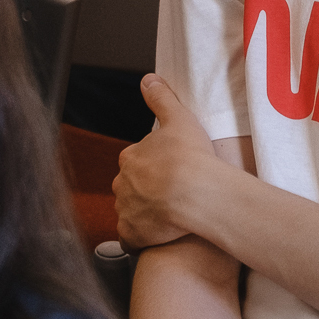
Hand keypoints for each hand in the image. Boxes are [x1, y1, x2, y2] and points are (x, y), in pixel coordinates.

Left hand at [114, 74, 220, 249]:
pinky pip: (132, 239)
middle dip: (146, 190)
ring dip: (145, 214)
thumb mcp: (179, 118)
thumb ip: (162, 98)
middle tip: (172, 194)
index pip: (136, 161)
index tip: (170, 171)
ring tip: (170, 216)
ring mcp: (126, 210)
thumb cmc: (190, 156)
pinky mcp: (132, 234)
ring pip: (131, 212)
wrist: (196, 194)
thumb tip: (148, 79)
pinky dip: (141, 238)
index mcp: (131, 156)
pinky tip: (158, 237)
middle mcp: (122, 183)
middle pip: (131, 187)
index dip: (154, 166)